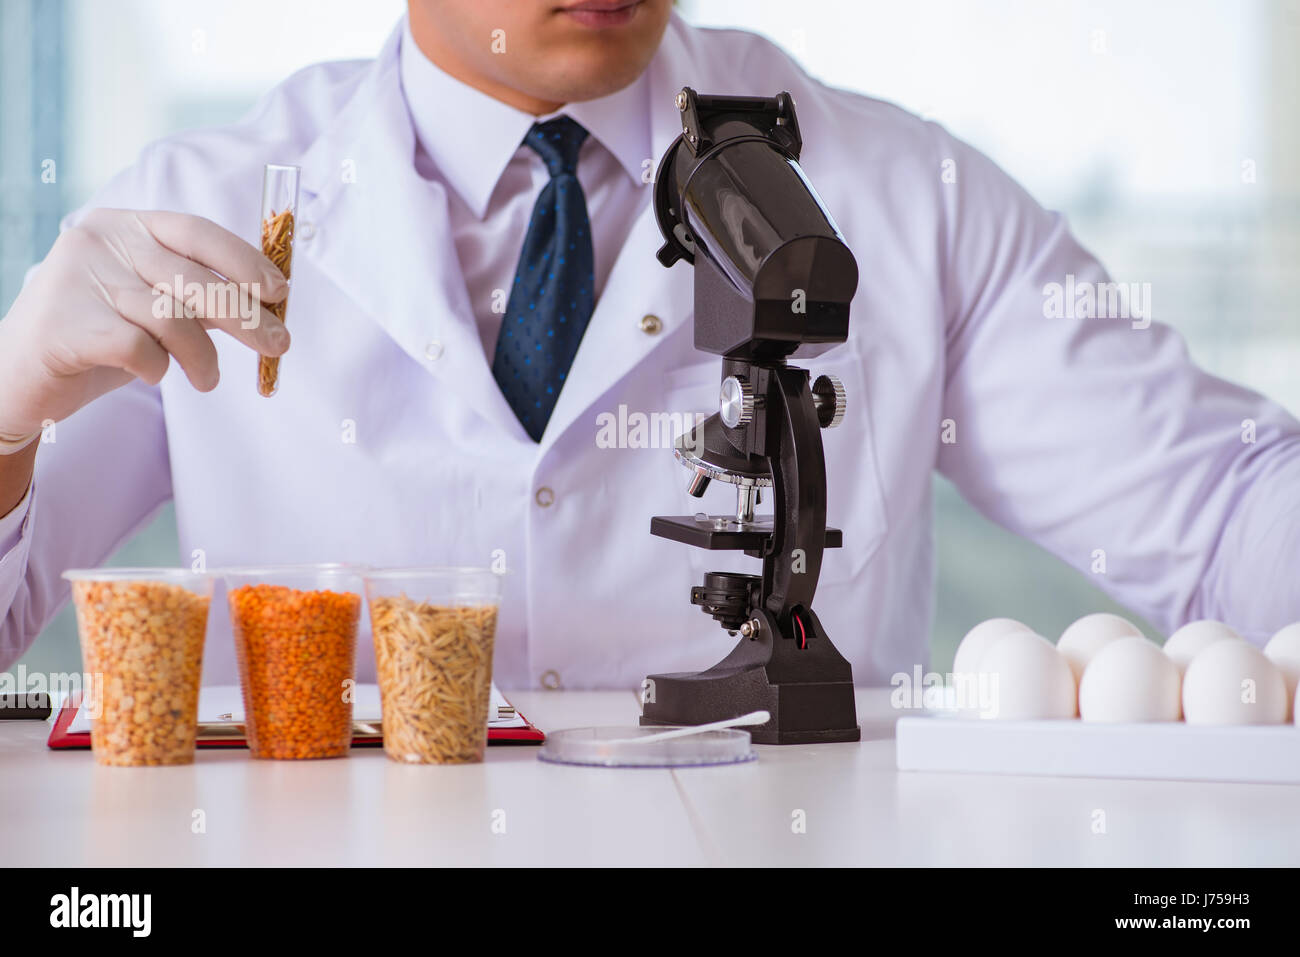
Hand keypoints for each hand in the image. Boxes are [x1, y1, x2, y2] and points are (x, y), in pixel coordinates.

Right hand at [0, 209, 290, 446]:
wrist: (17, 378)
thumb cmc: (96, 339)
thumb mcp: (152, 306)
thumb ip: (199, 296)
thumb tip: (269, 303)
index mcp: (124, 226)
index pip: (197, 232)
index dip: (245, 261)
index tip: (279, 291)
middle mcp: (100, 242)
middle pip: (196, 279)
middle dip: (247, 317)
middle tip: (277, 345)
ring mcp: (80, 280)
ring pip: (174, 319)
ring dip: (204, 357)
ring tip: (207, 379)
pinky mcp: (67, 325)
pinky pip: (142, 349)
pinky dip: (158, 368)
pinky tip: (150, 374)